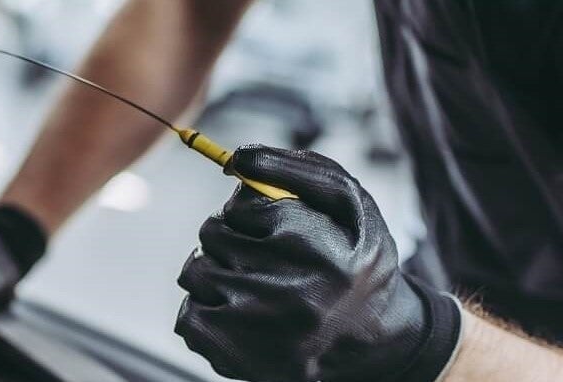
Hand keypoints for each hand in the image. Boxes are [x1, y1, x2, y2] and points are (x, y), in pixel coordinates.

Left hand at [176, 145, 460, 381]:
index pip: (242, 206)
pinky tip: (238, 313)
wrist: (374, 338)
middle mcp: (288, 295)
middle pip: (212, 234)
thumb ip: (297, 169)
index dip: (251, 209)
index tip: (273, 224)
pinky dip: (205, 309)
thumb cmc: (355, 259)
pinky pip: (188, 317)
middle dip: (229, 235)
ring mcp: (258, 332)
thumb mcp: (349, 203)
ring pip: (194, 272)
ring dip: (214, 269)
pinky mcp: (236, 358)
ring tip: (250, 282)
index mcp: (316, 249)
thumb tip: (239, 157)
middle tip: (260, 252)